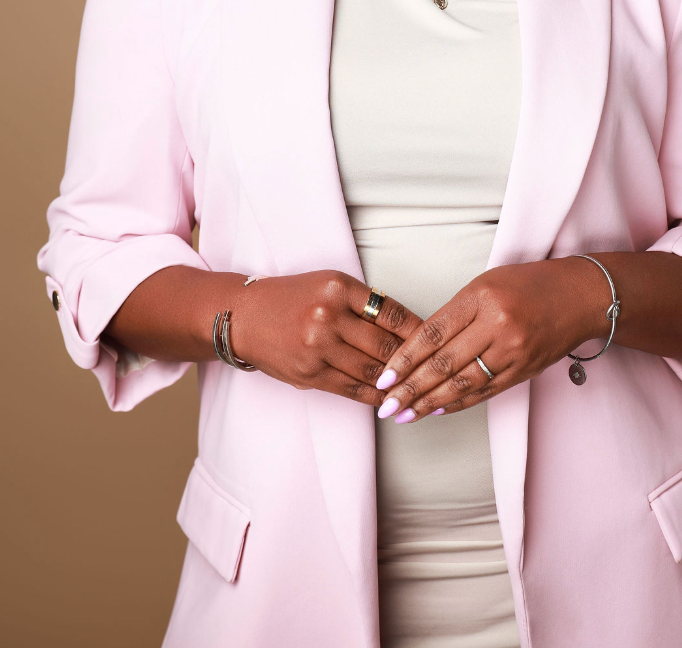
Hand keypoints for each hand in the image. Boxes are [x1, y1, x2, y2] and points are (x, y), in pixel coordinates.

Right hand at [233, 271, 422, 405]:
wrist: (245, 316)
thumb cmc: (293, 297)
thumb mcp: (329, 284)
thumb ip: (364, 303)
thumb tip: (407, 327)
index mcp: (339, 288)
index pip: (392, 312)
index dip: (419, 331)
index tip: (436, 340)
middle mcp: (328, 316)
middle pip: (385, 345)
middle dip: (414, 361)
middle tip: (436, 370)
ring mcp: (317, 347)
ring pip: (371, 371)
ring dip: (398, 383)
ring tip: (418, 388)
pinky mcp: (308, 373)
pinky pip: (351, 389)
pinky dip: (375, 395)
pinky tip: (389, 397)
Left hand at [374, 257, 604, 422]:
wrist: (581, 297)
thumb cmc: (529, 284)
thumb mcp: (487, 283)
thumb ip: (456, 313)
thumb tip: (419, 347)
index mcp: (482, 297)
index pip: (433, 333)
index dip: (405, 359)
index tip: (384, 376)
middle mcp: (497, 325)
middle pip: (444, 363)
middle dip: (410, 388)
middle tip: (386, 405)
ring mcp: (513, 351)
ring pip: (462, 383)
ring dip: (429, 403)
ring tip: (404, 415)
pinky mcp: (524, 370)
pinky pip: (485, 392)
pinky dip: (458, 403)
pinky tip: (437, 410)